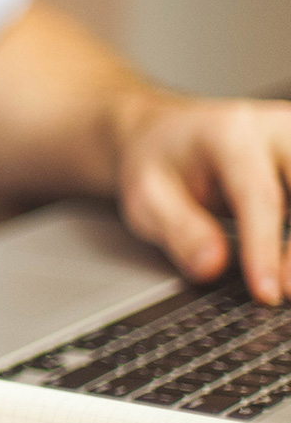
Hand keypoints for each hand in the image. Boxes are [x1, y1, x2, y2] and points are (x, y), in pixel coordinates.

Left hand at [117, 94, 290, 304]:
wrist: (166, 134)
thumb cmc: (158, 165)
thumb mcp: (145, 197)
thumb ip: (178, 231)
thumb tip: (212, 267)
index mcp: (230, 134)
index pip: (260, 195)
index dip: (266, 248)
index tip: (267, 293)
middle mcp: (276, 129)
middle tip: (286, 292)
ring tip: (289, 282)